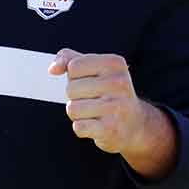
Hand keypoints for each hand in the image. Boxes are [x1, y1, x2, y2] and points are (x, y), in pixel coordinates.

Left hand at [49, 48, 175, 176]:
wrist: (135, 124)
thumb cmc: (107, 93)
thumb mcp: (93, 69)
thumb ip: (69, 59)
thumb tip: (52, 69)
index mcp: (114, 64)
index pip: (73, 66)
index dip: (75, 77)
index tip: (91, 82)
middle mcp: (119, 83)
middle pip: (70, 89)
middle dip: (76, 97)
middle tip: (95, 100)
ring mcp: (116, 106)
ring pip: (72, 109)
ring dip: (78, 114)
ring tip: (96, 113)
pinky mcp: (111, 129)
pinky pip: (78, 127)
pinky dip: (82, 128)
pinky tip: (97, 125)